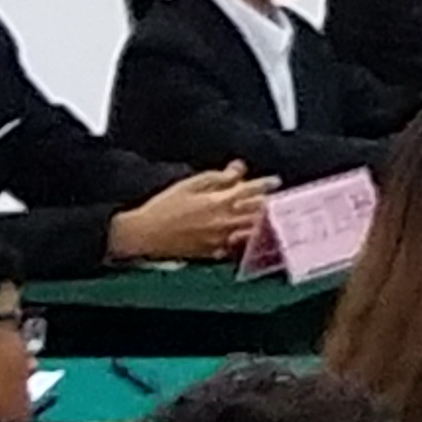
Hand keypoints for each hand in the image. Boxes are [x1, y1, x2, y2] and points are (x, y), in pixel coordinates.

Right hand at [109, 168, 273, 265]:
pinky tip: (251, 238)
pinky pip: (236, 248)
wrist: (145, 234)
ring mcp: (220, 239)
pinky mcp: (213, 252)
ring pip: (251, 231)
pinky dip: (246, 242)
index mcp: (219, 201)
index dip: (265, 184)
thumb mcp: (189, 185)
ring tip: (271, 218)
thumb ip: (217, 177)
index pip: (251, 190)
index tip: (274, 181)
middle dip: (268, 204)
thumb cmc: (164, 206)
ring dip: (262, 223)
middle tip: (277, 200)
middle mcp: (224, 221)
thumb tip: (238, 168)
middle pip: (256, 212)